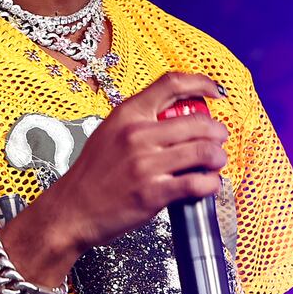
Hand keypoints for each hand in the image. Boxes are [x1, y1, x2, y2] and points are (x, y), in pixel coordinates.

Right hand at [31, 72, 229, 253]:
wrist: (72, 210)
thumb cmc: (92, 174)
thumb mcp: (110, 132)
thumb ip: (140, 120)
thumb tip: (179, 115)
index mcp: (127, 114)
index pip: (171, 84)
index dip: (201, 83)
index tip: (216, 92)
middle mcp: (137, 135)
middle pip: (198, 122)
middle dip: (218, 131)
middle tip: (220, 138)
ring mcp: (146, 165)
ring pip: (203, 152)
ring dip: (218, 157)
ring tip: (216, 162)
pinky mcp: (153, 193)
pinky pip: (197, 184)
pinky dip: (211, 183)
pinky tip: (208, 184)